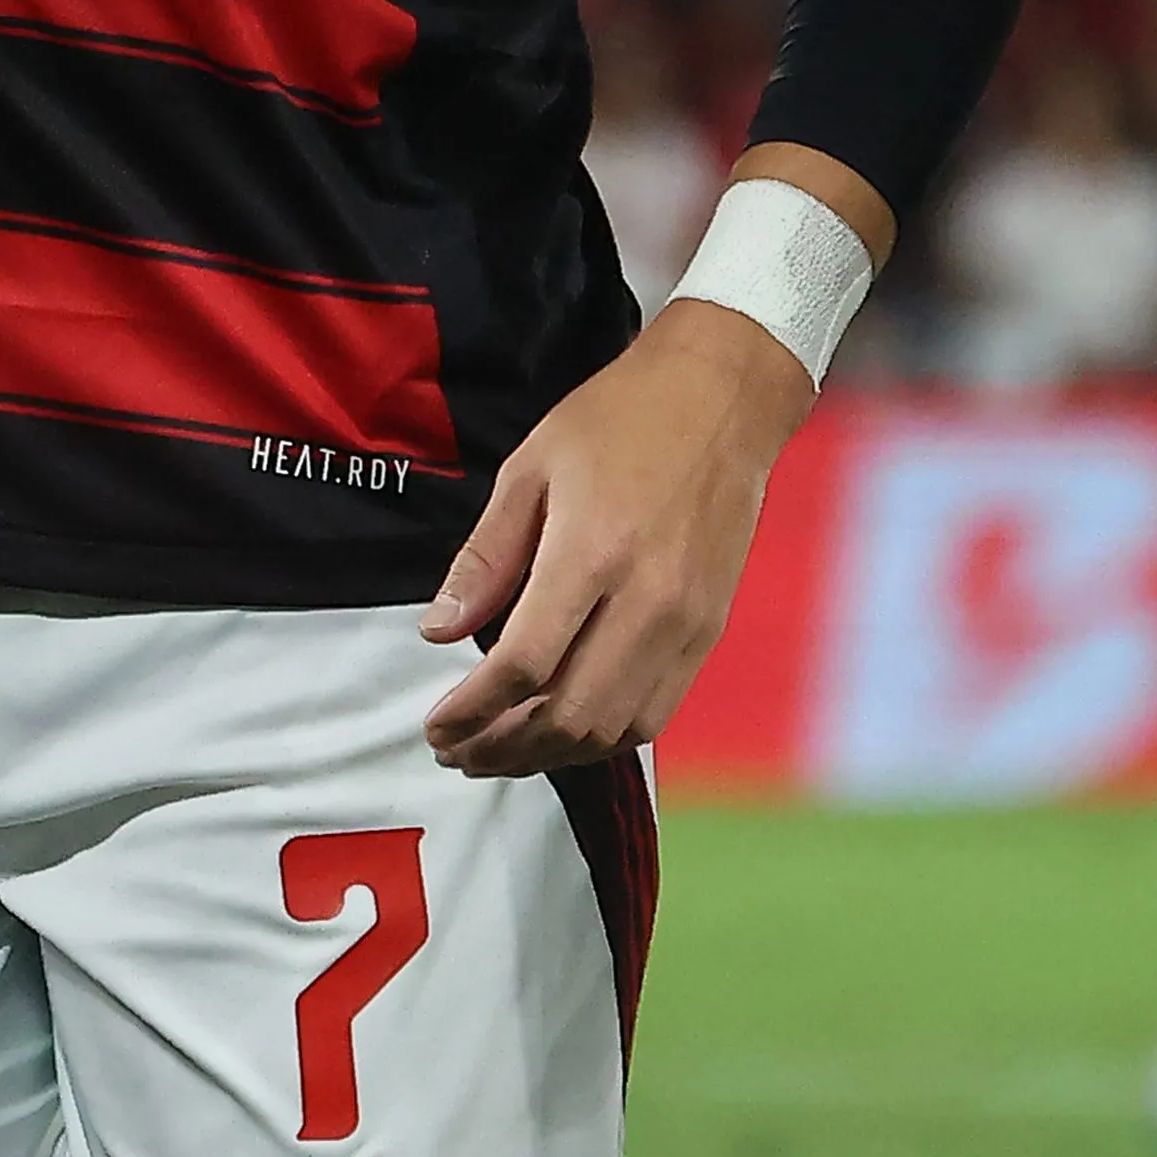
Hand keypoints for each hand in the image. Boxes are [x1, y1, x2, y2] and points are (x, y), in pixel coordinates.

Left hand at [419, 299, 812, 775]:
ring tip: (499, 751)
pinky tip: (561, 733)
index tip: (435, 727)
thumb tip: (437, 631)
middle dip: (503, 748)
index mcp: (593, 553)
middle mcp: (647, 602)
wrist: (721, 400)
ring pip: (614, 729)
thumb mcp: (530, 470)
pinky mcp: (710, 634)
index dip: (472, 711)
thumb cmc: (617, 421)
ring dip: (549, 756)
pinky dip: (602, 739)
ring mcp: (686, 625)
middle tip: (457, 751)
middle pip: (569, 716)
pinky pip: (654, 714)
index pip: (524, 665)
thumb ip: (485, 558)